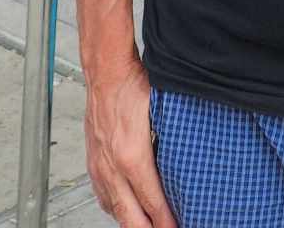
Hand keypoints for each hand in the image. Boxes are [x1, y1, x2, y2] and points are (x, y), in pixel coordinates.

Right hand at [85, 56, 175, 227]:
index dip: (166, 223)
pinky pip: (103, 197)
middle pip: (130, 218)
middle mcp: (113, 168)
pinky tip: (126, 209)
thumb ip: (172, 142)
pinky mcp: (93, 163)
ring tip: (149, 225)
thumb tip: (190, 159)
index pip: (152, 203)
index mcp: (132, 157)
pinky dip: (116, 209)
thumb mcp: (162, 113)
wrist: (105, 72)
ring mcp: (100, 167)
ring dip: (132, 222)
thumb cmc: (133, 86)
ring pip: (115, 211)